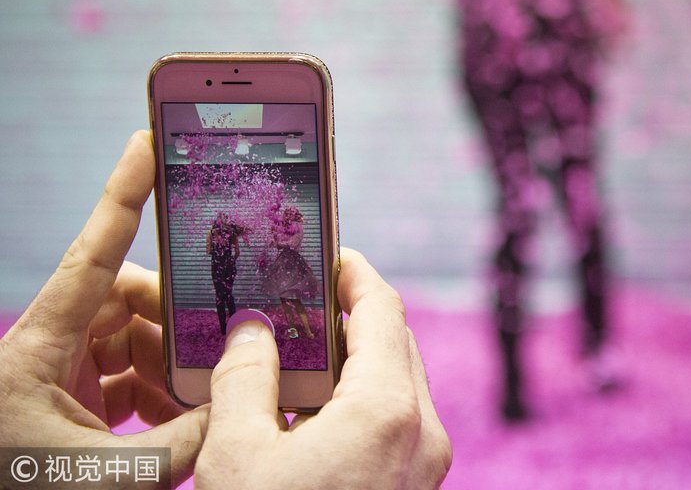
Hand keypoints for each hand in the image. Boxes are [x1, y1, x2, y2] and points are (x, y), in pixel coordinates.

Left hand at [0, 131, 206, 484]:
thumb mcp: (103, 478)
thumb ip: (180, 443)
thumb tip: (238, 412)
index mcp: (37, 348)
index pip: (93, 254)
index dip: (123, 193)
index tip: (148, 141)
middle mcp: (46, 350)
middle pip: (124, 296)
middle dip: (174, 315)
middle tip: (218, 334)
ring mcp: (56, 376)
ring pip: (129, 338)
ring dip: (170, 362)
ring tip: (203, 393)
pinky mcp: (64, 404)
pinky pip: (122, 377)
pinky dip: (156, 392)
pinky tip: (181, 417)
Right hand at [195, 248, 451, 489]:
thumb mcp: (236, 456)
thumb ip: (244, 379)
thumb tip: (251, 328)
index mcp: (387, 410)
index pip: (382, 309)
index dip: (352, 274)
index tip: (323, 254)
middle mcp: (423, 434)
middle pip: (394, 345)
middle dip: (348, 318)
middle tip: (297, 304)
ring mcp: (425, 467)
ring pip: (396, 387)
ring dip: (353, 365)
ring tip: (295, 358)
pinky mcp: (413, 489)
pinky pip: (395, 427)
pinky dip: (359, 405)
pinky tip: (310, 414)